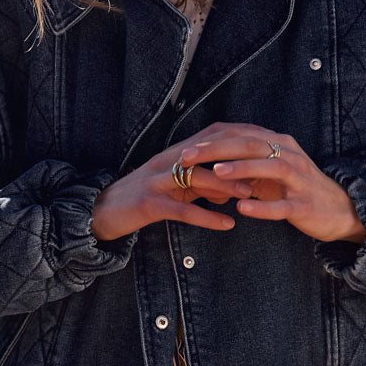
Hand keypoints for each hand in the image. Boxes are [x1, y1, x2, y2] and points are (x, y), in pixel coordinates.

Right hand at [91, 135, 255, 240]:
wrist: (98, 212)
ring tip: (251, 196)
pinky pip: (182, 210)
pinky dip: (207, 217)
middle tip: (267, 171)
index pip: (213, 140)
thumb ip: (201, 186)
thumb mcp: (174, 189)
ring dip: (226, 187)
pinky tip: (226, 225)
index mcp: (175, 155)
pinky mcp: (148, 203)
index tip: (267, 151)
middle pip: (209, 154)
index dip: (240, 143)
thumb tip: (229, 191)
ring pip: (197, 178)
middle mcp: (166, 162)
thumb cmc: (139, 200)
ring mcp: (156, 181)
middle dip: (239, 161)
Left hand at [177, 123, 365, 244]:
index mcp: (280, 146)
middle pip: (253, 145)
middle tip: (190, 157)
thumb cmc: (298, 190)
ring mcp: (300, 181)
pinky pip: (284, 206)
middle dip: (219, 150)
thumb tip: (211, 162)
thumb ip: (246, 165)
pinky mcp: (306, 205)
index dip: (213, 142)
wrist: (339, 211)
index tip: (185, 150)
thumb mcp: (271, 173)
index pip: (242, 137)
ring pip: (272, 168)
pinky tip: (242, 209)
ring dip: (243, 169)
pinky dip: (263, 207)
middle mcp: (291, 157)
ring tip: (216, 173)